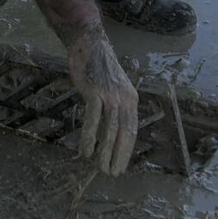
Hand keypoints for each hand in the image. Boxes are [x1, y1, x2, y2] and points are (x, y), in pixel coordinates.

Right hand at [66, 25, 137, 174]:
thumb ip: (115, 106)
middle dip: (118, 156)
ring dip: (105, 152)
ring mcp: (110, 95)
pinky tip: (85, 151)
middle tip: (111, 173)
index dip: (126, 150)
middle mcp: (124, 99)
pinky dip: (90, 137)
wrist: (89, 44)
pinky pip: (93, 119)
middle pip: (124, 133)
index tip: (121, 166)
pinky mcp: (95, 92)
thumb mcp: (114, 88)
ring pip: (110, 130)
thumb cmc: (99, 68)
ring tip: (100, 167)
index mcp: (131, 99)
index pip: (132, 130)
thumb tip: (111, 129)